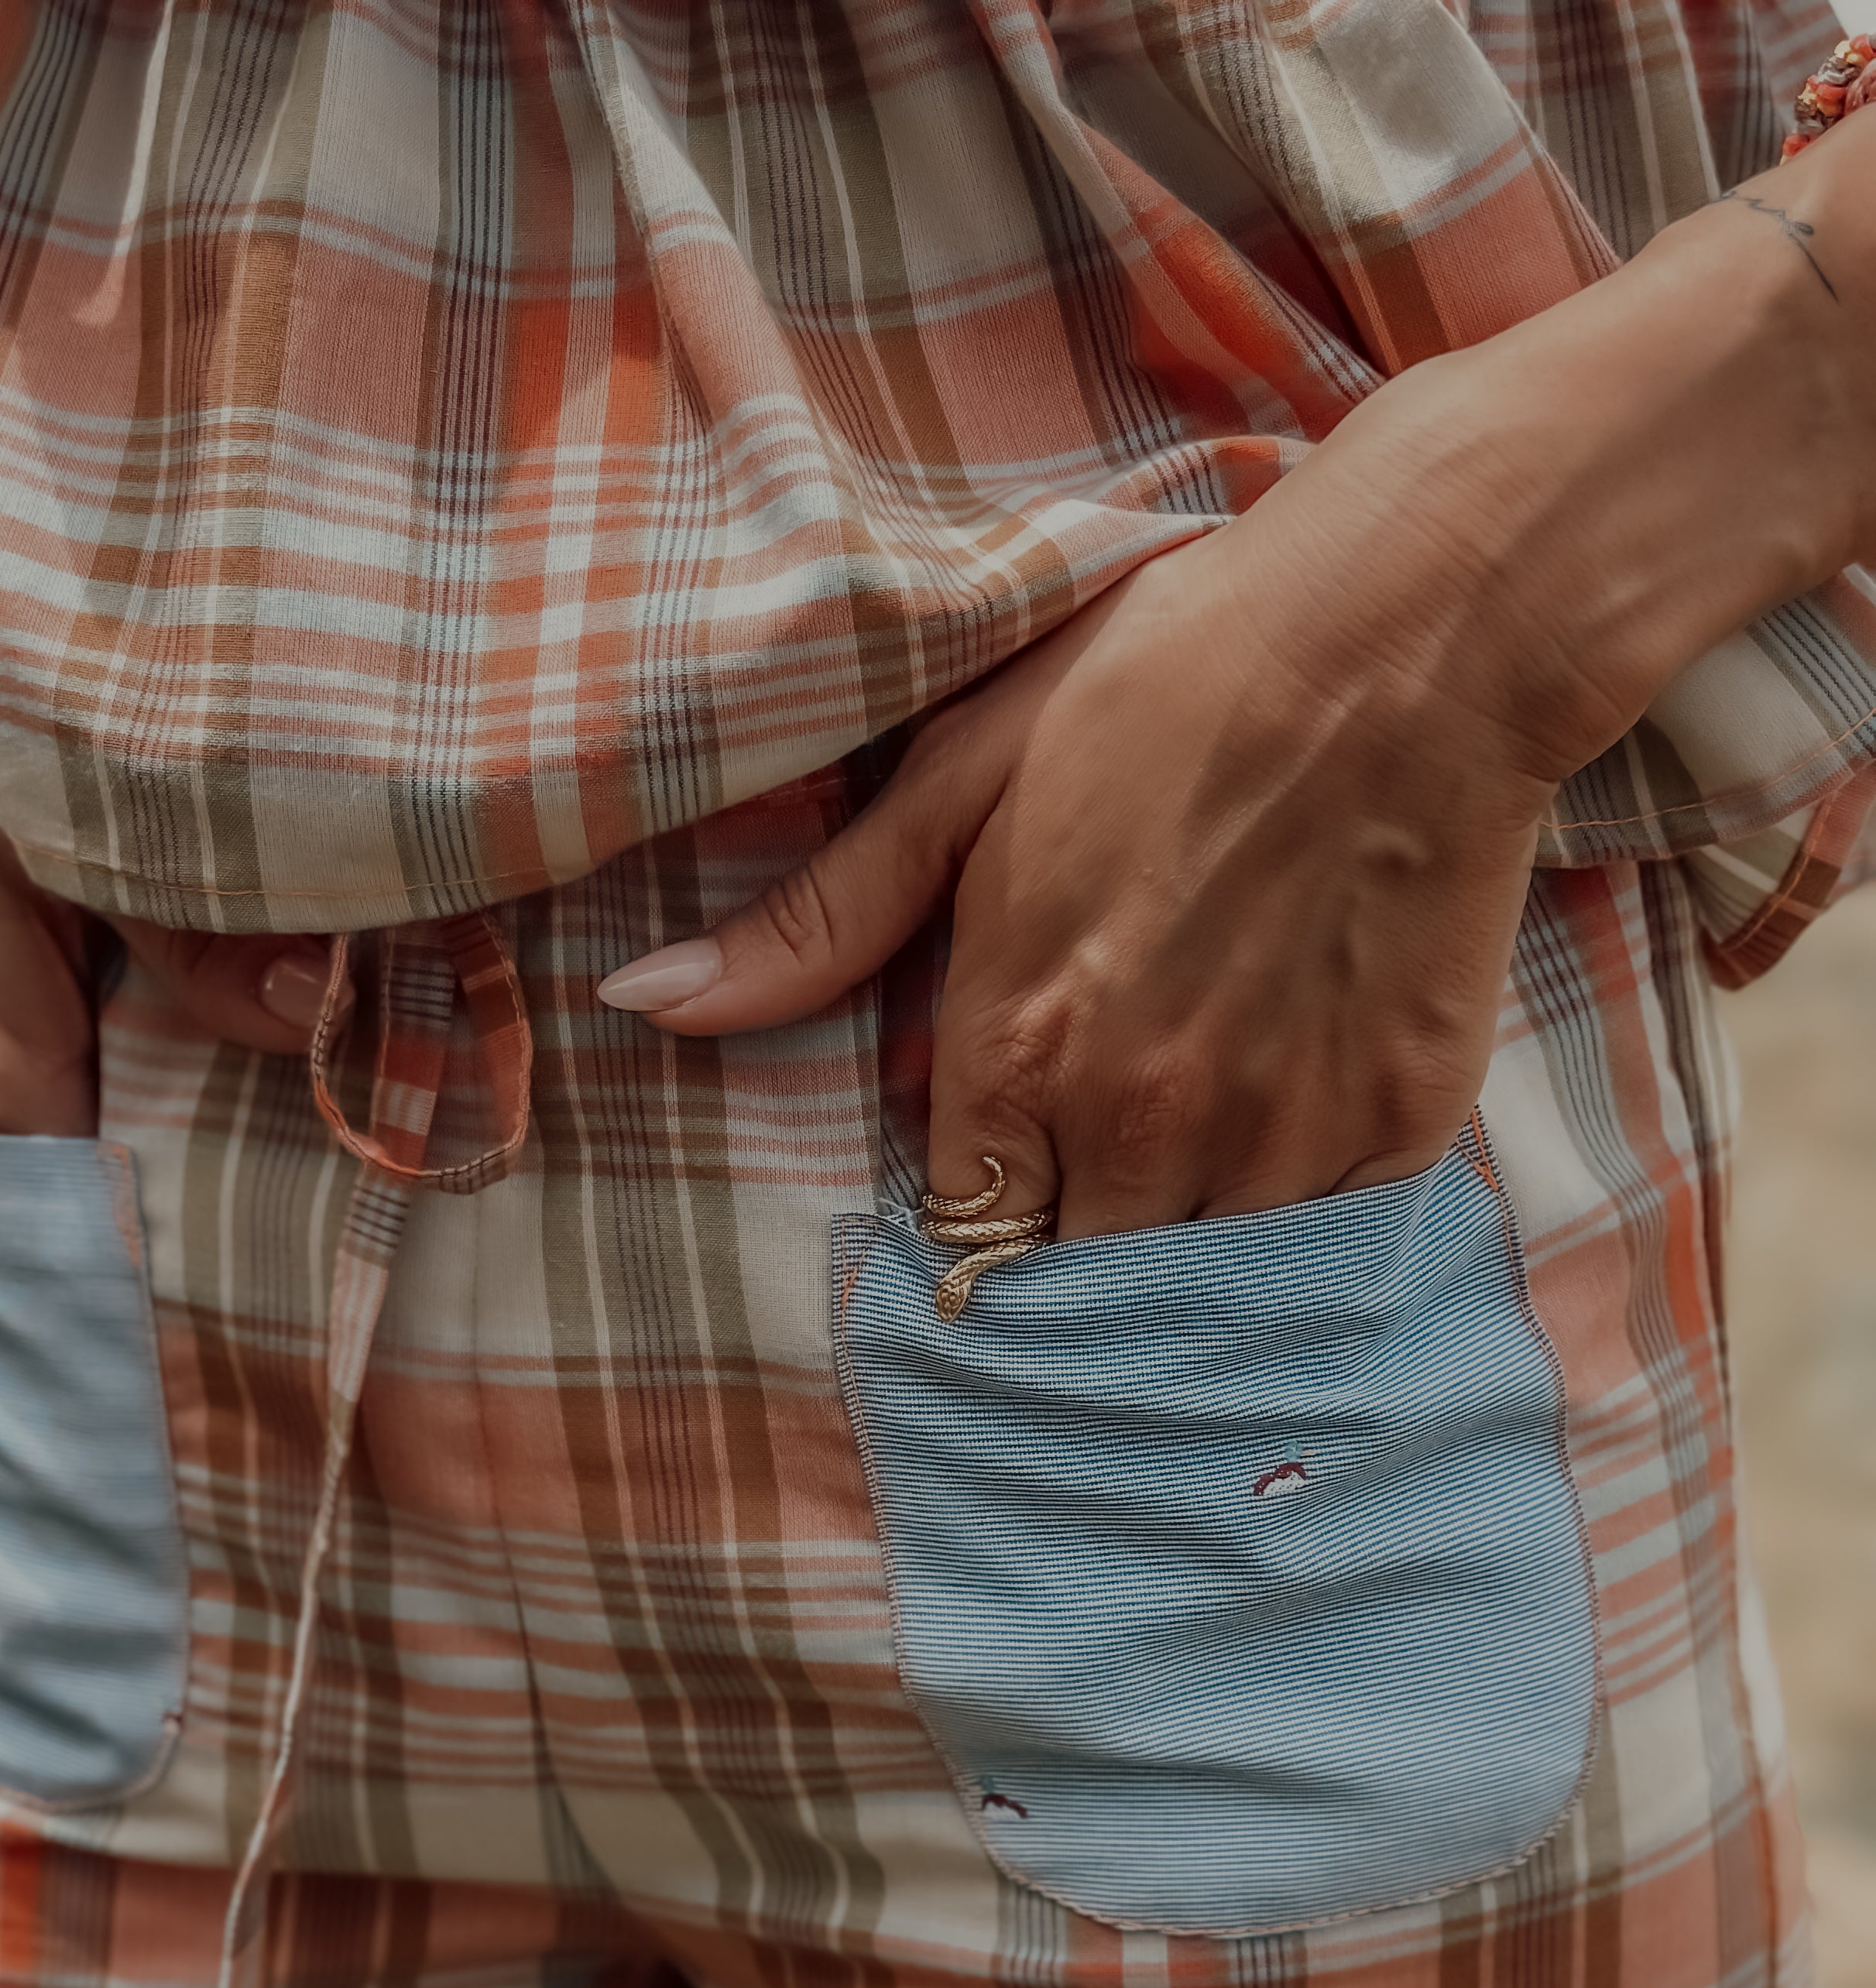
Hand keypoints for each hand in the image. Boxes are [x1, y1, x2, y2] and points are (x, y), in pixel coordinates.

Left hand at [598, 450, 1558, 1237]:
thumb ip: (816, 921)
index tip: (997, 1195)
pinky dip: (1296, 1226)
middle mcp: (1138, 1123)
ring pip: (1198, 1288)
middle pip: (1074, 1286)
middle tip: (1094, 1189)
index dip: (975, 1228)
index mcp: (1015, 1048)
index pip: (963, 1238)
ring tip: (1190, 1171)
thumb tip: (642, 1002)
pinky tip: (1287, 1146)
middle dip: (1070, 1256)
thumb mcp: (960, 773)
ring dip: (1181, 1253)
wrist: (1412, 630)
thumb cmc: (1170, 678)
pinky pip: (1320, 1250)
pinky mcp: (1394, 1130)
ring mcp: (1274, 1139)